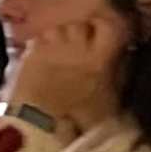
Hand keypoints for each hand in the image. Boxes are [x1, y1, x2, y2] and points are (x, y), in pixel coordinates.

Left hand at [2, 11, 130, 129]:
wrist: (42, 125)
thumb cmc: (80, 119)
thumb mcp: (110, 103)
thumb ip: (117, 77)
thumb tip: (120, 61)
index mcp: (99, 58)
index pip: (108, 26)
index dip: (106, 27)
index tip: (104, 35)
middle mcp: (76, 47)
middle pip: (80, 26)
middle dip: (81, 33)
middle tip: (79, 47)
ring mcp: (51, 48)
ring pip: (57, 29)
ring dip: (59, 37)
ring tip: (58, 52)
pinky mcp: (30, 54)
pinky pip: (38, 38)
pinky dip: (41, 45)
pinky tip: (42, 57)